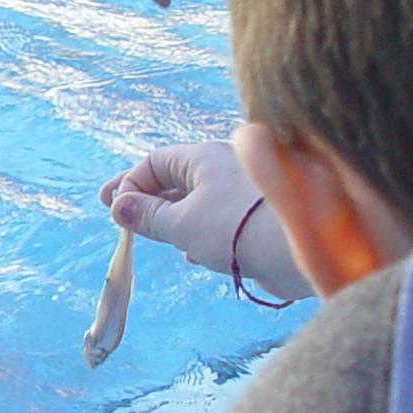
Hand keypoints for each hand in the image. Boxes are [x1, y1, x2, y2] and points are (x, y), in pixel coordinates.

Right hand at [100, 141, 308, 301]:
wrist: (300, 249)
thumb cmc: (236, 229)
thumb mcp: (181, 224)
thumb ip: (147, 216)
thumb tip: (119, 206)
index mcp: (204, 158)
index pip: (155, 163)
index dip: (130, 184)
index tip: (112, 208)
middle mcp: (225, 169)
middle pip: (175, 180)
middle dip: (146, 199)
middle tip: (119, 215)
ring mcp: (242, 194)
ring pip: (197, 201)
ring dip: (172, 217)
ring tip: (152, 234)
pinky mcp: (255, 220)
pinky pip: (218, 220)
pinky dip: (198, 232)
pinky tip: (191, 253)